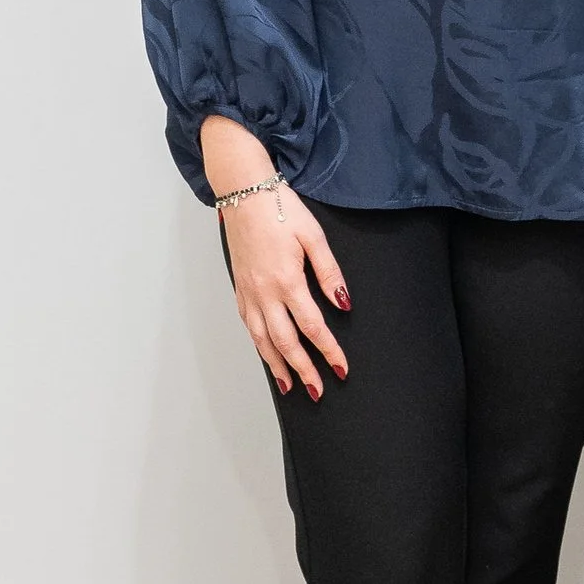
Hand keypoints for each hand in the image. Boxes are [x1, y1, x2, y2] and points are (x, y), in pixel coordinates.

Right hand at [221, 181, 349, 396]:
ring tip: (290, 386)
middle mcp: (265, 293)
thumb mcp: (314, 236)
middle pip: (286, 342)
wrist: (244, 192)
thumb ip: (330, 273)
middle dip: (303, 370)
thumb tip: (343, 303)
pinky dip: (259, 346)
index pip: (312, 326)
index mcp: (287, 281)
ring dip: (277, 366)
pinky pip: (249, 326)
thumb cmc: (280, 209)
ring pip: (263, 339)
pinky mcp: (240, 288)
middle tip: (318, 390)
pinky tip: (268, 354)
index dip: (328, 351)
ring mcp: (249, 293)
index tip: (341, 368)